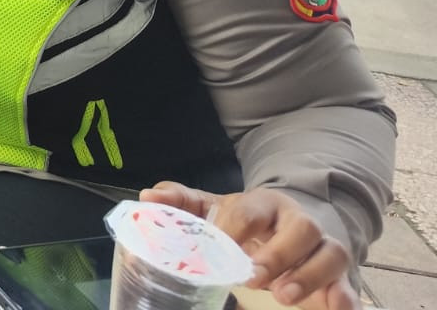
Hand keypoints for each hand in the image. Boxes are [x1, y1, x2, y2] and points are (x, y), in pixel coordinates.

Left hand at [141, 183, 357, 309]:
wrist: (295, 224)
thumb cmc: (250, 220)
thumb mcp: (217, 208)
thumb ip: (182, 203)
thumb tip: (147, 199)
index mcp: (265, 204)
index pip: (253, 210)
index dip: (237, 227)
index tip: (222, 246)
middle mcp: (299, 222)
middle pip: (302, 228)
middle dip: (279, 253)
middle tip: (253, 277)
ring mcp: (324, 247)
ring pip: (330, 254)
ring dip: (310, 276)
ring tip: (283, 297)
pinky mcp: (340, 276)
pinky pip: (349, 285)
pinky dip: (345, 298)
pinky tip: (338, 309)